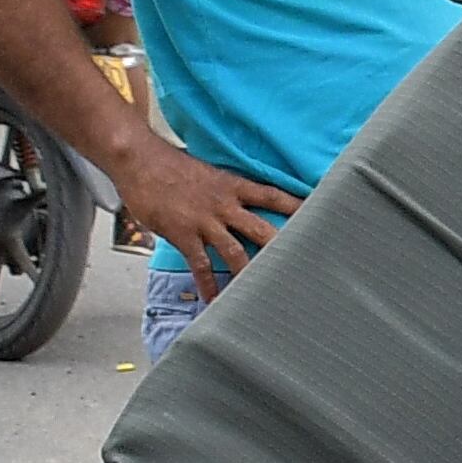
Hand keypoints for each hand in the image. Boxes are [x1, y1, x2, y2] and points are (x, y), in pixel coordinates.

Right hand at [114, 138, 303, 300]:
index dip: (297, 206)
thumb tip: (233, 203)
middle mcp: (225, 204)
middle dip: (283, 248)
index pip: (273, 196)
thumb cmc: (170, 165)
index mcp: (232, 185)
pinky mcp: (185, 234)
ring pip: (236, 252)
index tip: (321, 214)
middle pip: (263, 229)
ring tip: (262, 295)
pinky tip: (212, 301)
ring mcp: (205, 221)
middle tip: (302, 266)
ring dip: (249, 275)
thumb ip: (223, 190)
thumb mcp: (206, 172)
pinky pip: (201, 265)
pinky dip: (208, 285)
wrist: (140, 161)